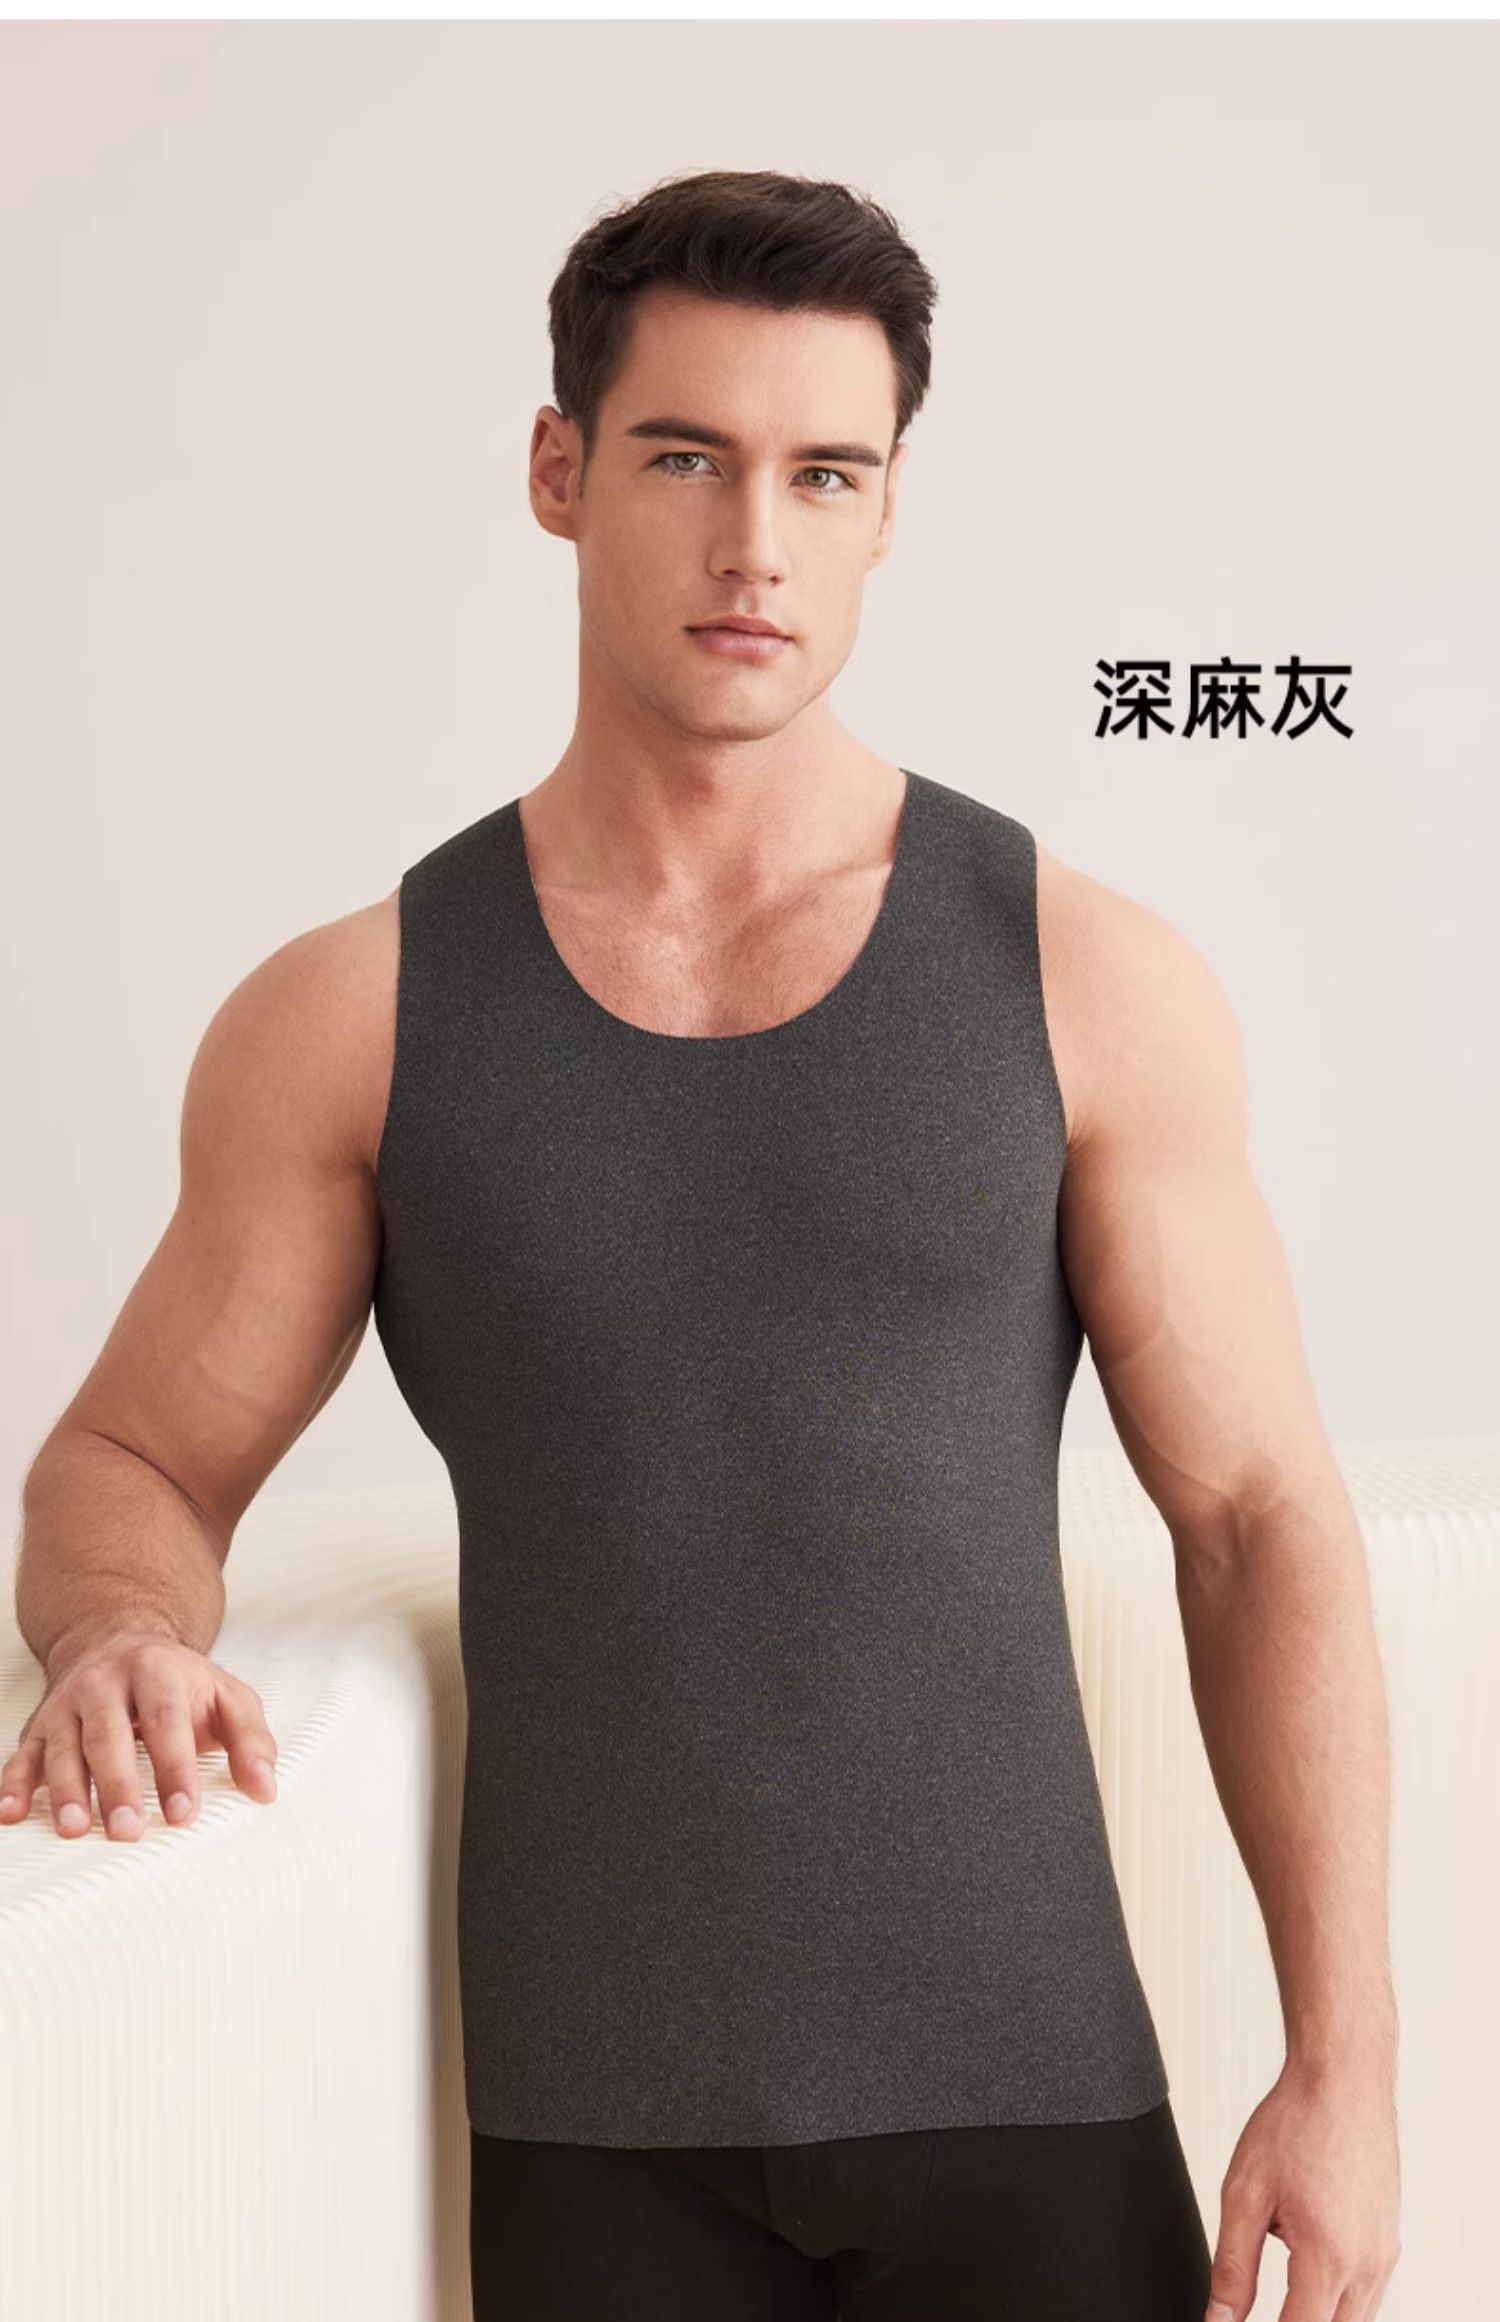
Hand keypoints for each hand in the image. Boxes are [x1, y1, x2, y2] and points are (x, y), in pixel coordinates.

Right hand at [0, 1631, 278, 1838]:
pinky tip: (9, 1815)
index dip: (174, 1768)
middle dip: (118, 1783)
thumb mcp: (226, 1697)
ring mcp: (69, 1704)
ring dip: (66, 1790)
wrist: (118, 1638)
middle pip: (109, 1734)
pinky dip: (12, 1785)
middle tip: (127, 1830)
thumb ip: (250, 1739)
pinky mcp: (39, 1725)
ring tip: (75, 1830)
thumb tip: (266, 1789)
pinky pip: (22, 1756)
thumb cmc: (180, 1684)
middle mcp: (107, 1683)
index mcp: (158, 1672)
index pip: (166, 1721)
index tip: (183, 1814)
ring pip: (63, 1747)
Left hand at [1204, 2054, 1401, 2321]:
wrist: (1342, 2079)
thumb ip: (1232, 2266)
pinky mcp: (1390, 2238)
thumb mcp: (1244, 2194)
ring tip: (1283, 2287)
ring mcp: (1385, 2252)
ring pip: (1357, 2317)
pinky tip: (1310, 2264)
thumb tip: (1219, 2318)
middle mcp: (1368, 2264)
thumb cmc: (1297, 2123)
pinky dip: (1339, 2295)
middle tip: (1261, 2308)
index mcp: (1329, 2258)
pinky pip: (1369, 2291)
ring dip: (1318, 2313)